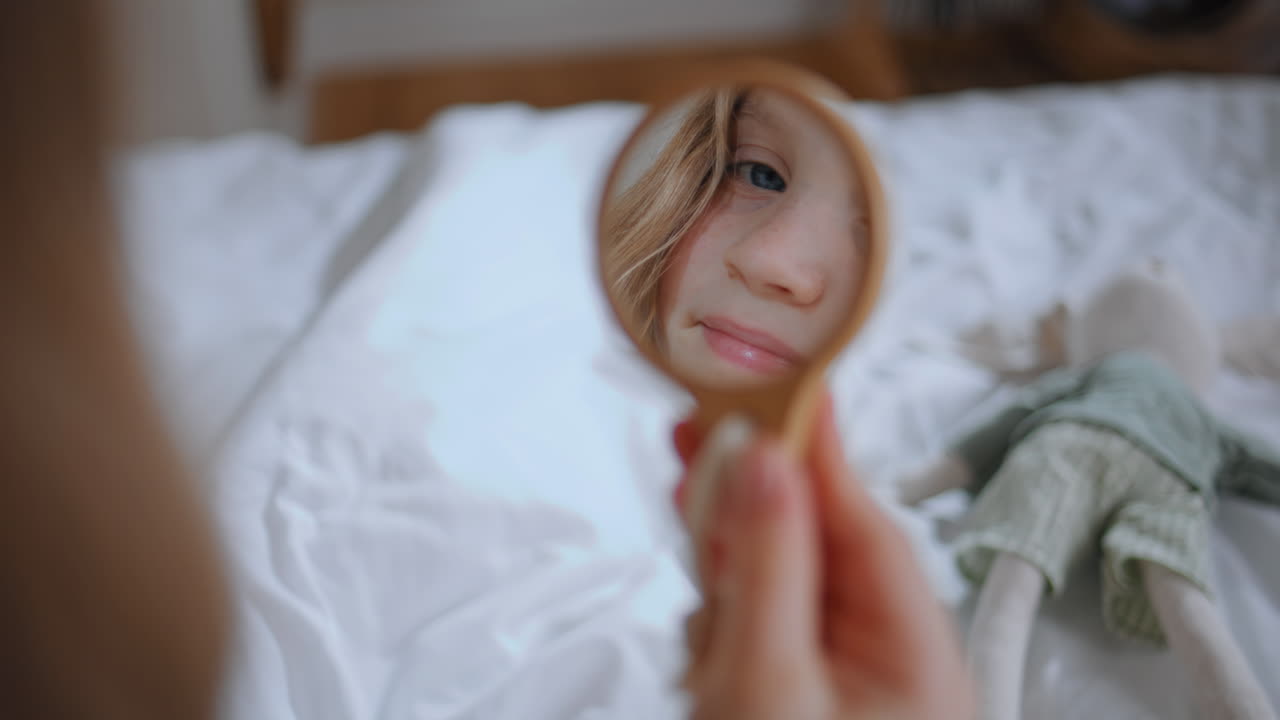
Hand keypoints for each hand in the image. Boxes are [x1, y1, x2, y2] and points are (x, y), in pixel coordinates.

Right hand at [672, 394, 971, 719]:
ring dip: (728, 566)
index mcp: (916, 663)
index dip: (817, 450)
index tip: (779, 386)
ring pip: (780, 578)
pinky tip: (705, 629)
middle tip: (703, 443)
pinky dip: (725, 611)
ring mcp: (838, 678)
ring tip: (692, 544)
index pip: (869, 525)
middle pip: (818, 544)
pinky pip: (761, 618)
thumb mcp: (766, 680)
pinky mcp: (795, 689)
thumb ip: (766, 568)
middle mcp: (886, 665)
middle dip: (751, 505)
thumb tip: (764, 466)